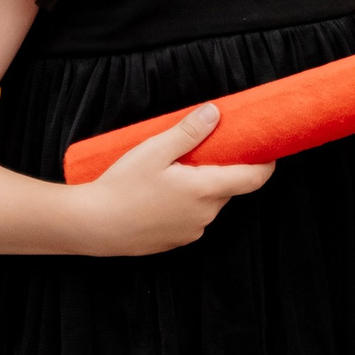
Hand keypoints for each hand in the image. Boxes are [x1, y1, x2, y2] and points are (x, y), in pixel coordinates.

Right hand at [79, 103, 272, 255]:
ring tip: (175, 173)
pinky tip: (161, 195)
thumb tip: (215, 112)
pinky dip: (186, 205)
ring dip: (202, 188)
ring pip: (209, 204)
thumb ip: (188, 132)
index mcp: (206, 190)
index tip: (266, 148)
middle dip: (222, 170)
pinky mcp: (175, 242)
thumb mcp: (154, 150)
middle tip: (202, 152)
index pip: (254, 178)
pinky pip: (192, 219)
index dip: (266, 163)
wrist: (89, 225)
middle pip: (228, 188)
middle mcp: (205, 214)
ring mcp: (190, 231)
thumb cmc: (120, 186)